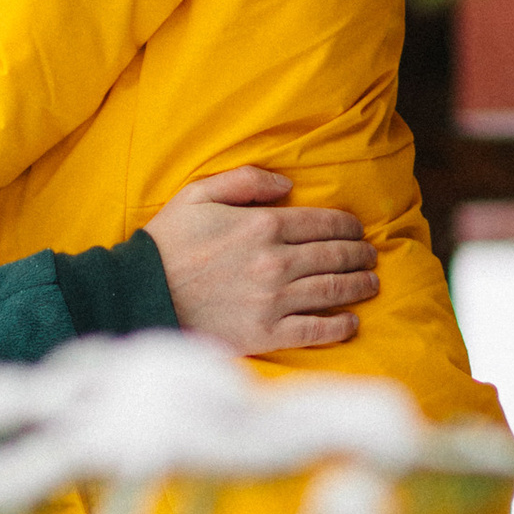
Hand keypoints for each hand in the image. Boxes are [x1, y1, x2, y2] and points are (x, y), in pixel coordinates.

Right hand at [145, 169, 375, 355]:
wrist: (142, 295)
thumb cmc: (168, 243)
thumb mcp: (199, 193)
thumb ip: (246, 180)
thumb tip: (288, 184)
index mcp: (263, 225)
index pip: (324, 222)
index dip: (349, 226)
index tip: (358, 230)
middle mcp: (275, 262)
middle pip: (335, 255)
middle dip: (360, 254)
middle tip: (371, 256)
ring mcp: (274, 300)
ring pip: (333, 290)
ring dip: (359, 286)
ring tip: (371, 284)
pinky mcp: (266, 333)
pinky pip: (316, 330)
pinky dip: (340, 325)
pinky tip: (351, 321)